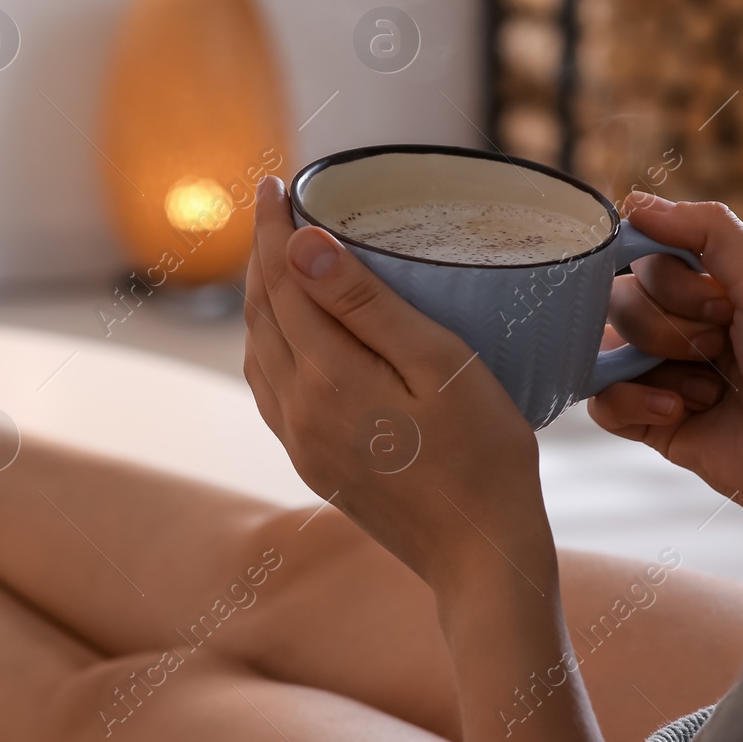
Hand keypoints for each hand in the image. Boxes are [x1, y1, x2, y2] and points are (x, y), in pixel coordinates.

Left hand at [245, 177, 615, 741]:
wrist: (480, 558)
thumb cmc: (484, 456)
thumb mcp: (440, 366)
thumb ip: (366, 305)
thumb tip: (301, 247)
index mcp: (326, 379)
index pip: (282, 282)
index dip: (274, 228)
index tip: (273, 183)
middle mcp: (297, 409)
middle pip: (261, 312)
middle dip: (264, 253)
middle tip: (274, 205)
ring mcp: (300, 441)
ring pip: (258, 351)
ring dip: (262, 298)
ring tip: (279, 256)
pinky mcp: (311, 462)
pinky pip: (270, 388)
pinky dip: (269, 344)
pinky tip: (288, 332)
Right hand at [587, 194, 742, 534]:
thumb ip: (708, 230)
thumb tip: (632, 202)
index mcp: (703, 290)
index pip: (643, 259)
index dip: (671, 281)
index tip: (720, 304)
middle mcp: (675, 327)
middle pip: (619, 302)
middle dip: (671, 329)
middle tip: (721, 350)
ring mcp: (655, 374)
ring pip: (604, 348)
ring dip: (660, 366)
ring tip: (710, 390)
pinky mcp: (644, 421)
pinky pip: (599, 400)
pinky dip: (634, 403)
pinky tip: (678, 414)